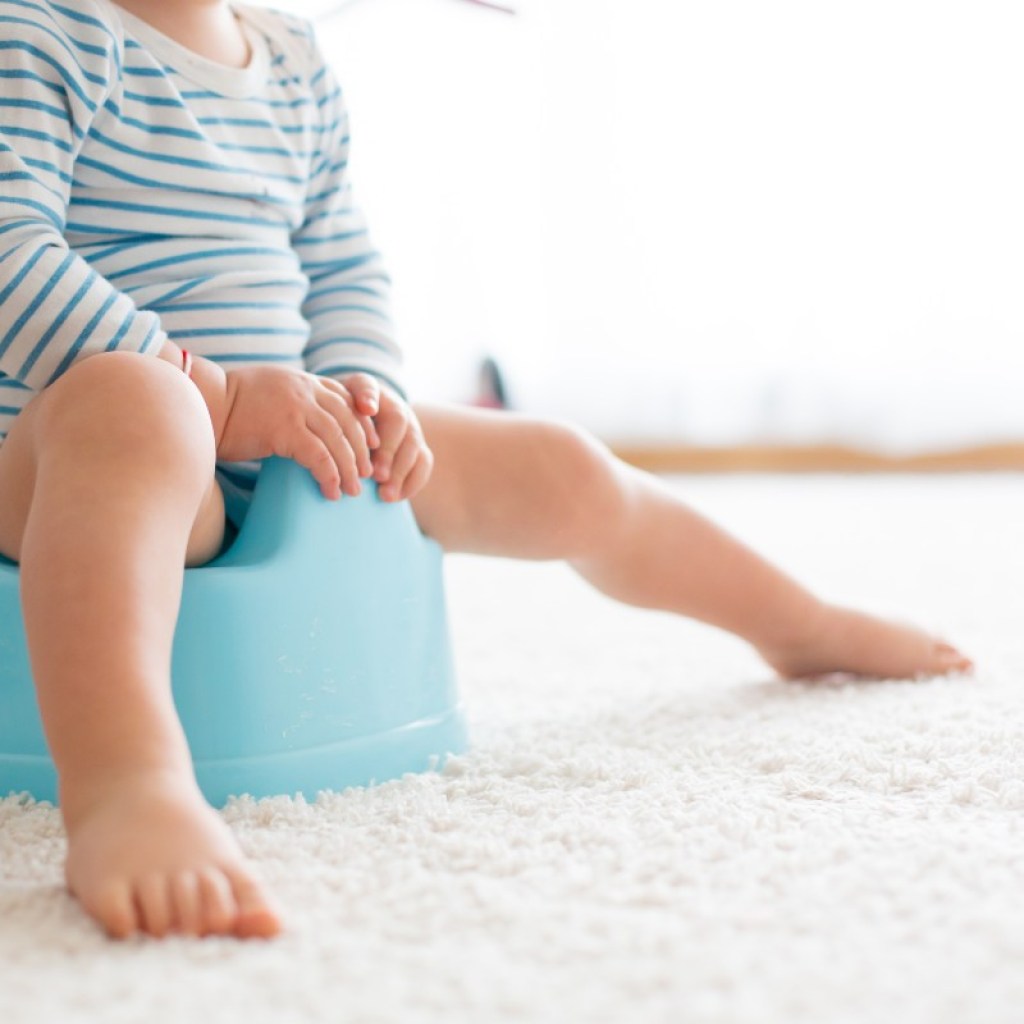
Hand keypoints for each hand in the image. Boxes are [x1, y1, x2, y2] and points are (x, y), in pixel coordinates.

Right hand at [218, 366, 375, 499]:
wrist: (199, 403)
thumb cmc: (230, 408)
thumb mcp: (270, 395)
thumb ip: (296, 404)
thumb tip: (311, 431)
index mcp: (303, 381)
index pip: (347, 398)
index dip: (364, 423)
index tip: (374, 445)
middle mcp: (304, 389)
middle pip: (349, 420)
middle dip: (363, 450)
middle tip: (368, 474)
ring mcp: (295, 406)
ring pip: (338, 439)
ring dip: (350, 467)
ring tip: (353, 490)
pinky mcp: (284, 428)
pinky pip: (318, 456)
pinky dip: (329, 475)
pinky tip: (331, 491)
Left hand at [340, 375, 432, 501]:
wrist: (363, 416)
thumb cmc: (341, 416)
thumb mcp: (331, 407)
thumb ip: (331, 410)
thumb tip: (344, 421)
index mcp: (369, 391)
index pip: (369, 387)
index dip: (369, 397)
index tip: (367, 409)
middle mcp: (395, 406)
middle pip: (398, 421)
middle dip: (388, 450)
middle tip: (375, 475)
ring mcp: (410, 427)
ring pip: (413, 445)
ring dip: (400, 472)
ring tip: (384, 494)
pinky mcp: (418, 447)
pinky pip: (423, 463)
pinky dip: (412, 482)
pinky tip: (395, 498)